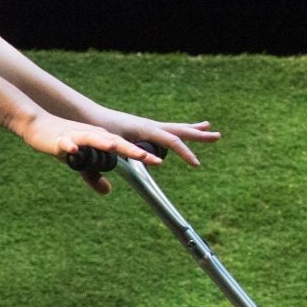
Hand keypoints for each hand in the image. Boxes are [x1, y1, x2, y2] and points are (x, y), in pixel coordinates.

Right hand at [18, 113, 163, 193]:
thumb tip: (108, 191)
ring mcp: (77, 136)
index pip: (125, 148)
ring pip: (93, 139)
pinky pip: (66, 143)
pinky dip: (71, 146)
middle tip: (150, 158)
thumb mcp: (81, 164)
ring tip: (117, 148)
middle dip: (132, 150)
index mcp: (100, 140)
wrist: (38, 126)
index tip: (158, 163)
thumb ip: (94, 176)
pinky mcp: (60, 139)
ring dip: (105, 144)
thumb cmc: (62, 142)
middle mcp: (93, 136)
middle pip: (115, 143)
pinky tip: (75, 151)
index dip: (140, 155)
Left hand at [89, 109, 220, 169]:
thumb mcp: (105, 151)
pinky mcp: (145, 129)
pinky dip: (179, 133)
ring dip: (192, 130)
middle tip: (217, 136)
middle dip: (198, 135)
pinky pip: (167, 132)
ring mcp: (148, 126)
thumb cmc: (97, 134)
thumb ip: (110, 168)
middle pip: (179, 130)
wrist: (90, 117)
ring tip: (208, 127)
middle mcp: (150, 125)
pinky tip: (185, 133)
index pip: (170, 141)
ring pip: (175, 129)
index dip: (185, 153)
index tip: (196, 164)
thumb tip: (111, 189)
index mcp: (144, 129)